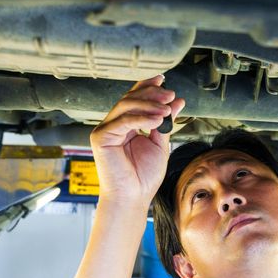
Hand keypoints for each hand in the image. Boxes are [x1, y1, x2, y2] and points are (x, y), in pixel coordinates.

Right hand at [89, 75, 185, 206]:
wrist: (133, 197)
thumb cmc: (143, 177)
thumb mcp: (159, 144)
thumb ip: (165, 123)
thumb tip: (177, 101)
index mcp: (125, 126)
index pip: (134, 99)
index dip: (147, 87)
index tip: (163, 80)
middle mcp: (113, 125)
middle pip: (129, 99)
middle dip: (151, 94)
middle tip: (169, 94)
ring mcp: (104, 131)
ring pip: (125, 107)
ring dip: (148, 104)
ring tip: (166, 109)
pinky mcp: (100, 138)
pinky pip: (122, 121)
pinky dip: (141, 118)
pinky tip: (157, 119)